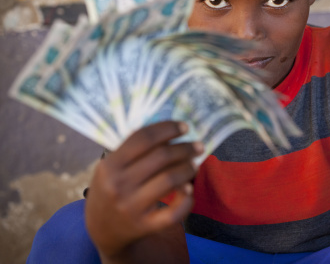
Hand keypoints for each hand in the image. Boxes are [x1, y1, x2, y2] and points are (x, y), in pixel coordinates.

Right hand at [85, 121, 202, 260]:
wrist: (102, 230)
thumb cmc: (111, 190)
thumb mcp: (112, 168)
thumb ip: (134, 151)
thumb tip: (170, 132)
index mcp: (110, 166)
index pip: (143, 138)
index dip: (167, 129)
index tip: (184, 127)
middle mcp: (119, 185)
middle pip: (161, 157)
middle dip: (185, 148)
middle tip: (198, 146)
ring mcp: (131, 207)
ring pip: (170, 180)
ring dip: (188, 169)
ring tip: (195, 165)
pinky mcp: (145, 226)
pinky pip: (174, 212)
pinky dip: (187, 200)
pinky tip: (189, 191)